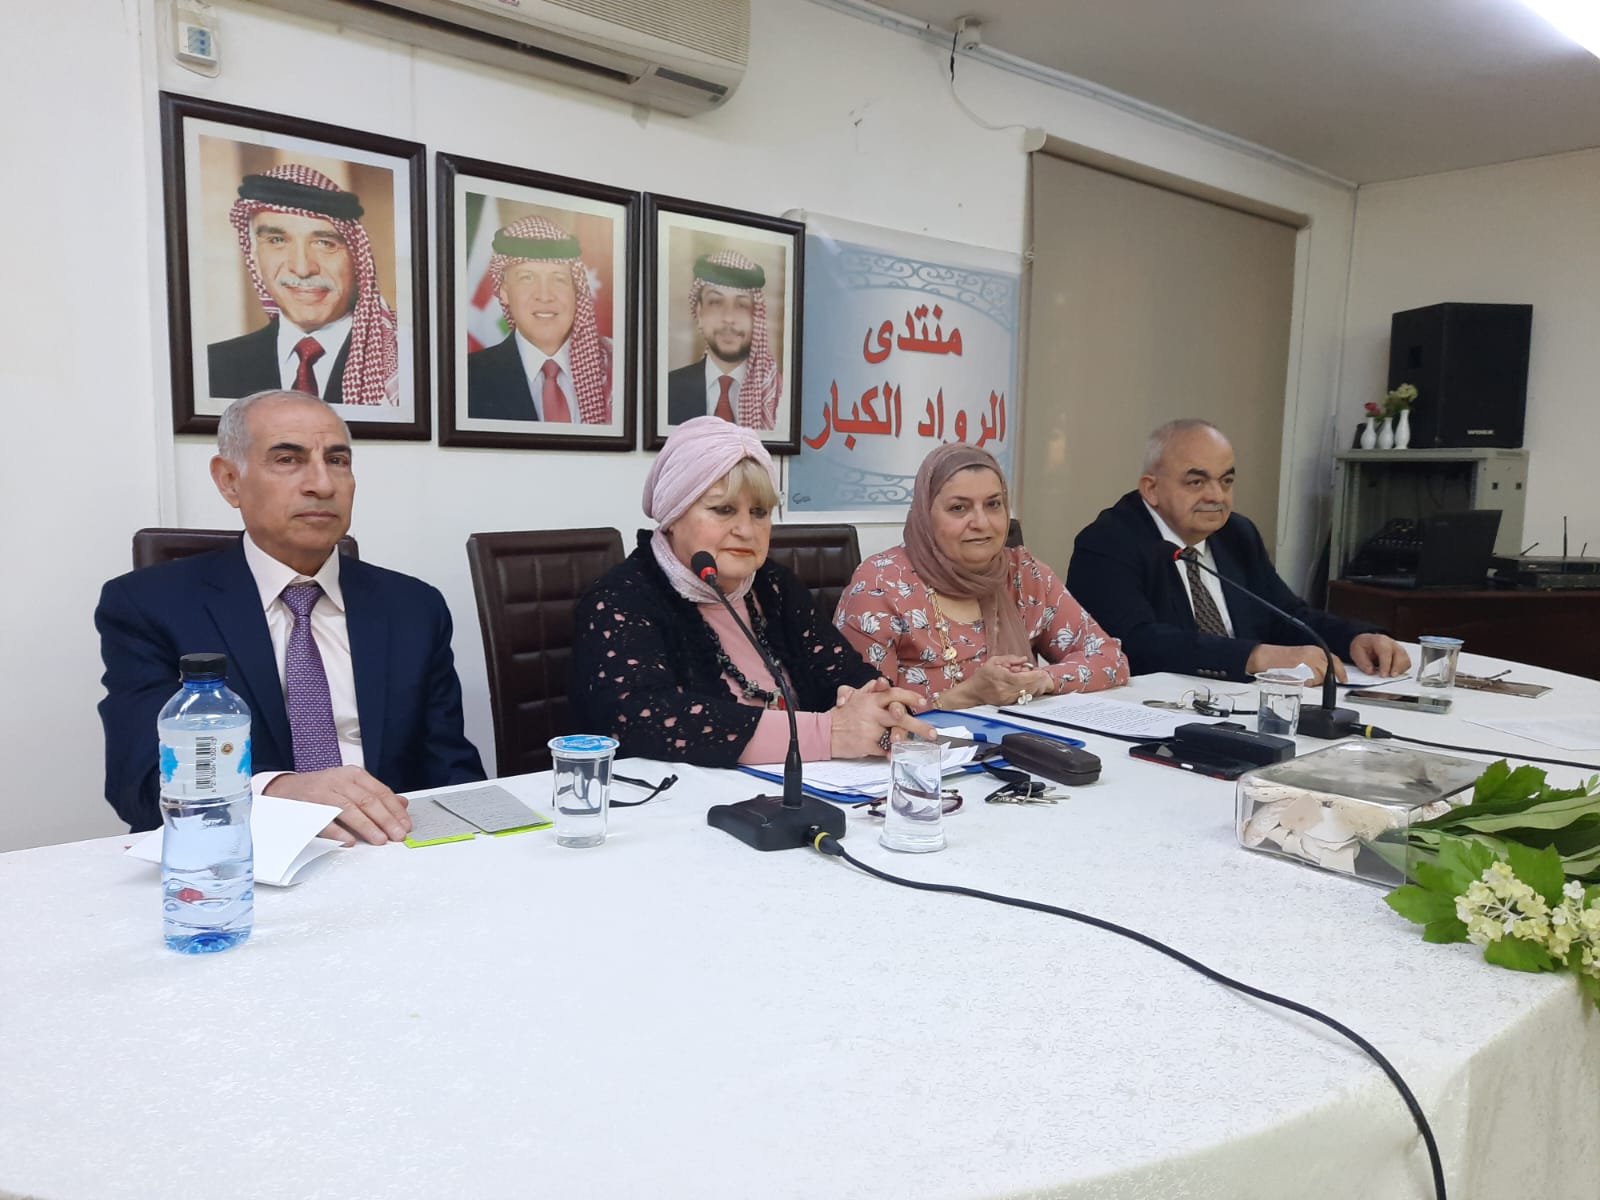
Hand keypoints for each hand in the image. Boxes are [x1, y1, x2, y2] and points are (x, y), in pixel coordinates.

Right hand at [263, 765, 410, 844]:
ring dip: (367, 826)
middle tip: (397, 836)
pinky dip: (338, 831)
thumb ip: (376, 795)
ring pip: (349, 809)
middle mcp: (340, 781)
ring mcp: (323, 793)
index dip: (395, 810)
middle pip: (367, 801)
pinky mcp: (308, 807)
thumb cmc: (323, 789)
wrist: (285, 789)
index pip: (380, 792)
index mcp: (354, 775)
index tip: (405, 825)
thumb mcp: (351, 787)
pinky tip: (350, 841)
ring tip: (379, 840)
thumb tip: (402, 805)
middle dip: (386, 820)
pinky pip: (325, 820)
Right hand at [830, 678, 937, 757]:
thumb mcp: (853, 696)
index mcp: (871, 700)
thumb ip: (869, 690)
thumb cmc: (842, 715)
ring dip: (908, 740)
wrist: (825, 733)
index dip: (910, 698)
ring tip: (918, 745)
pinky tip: (898, 754)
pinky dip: (892, 752)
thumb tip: (881, 682)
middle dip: (919, 726)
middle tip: (933, 733)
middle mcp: (872, 713)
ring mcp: (870, 730)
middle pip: (900, 717)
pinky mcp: (867, 745)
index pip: (894, 694)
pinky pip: (885, 749)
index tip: (924, 703)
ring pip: (895, 735)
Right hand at [942, 658, 1054, 707]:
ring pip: (1028, 693)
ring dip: (1035, 685)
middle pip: (1028, 687)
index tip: (1042, 671)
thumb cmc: (982, 677)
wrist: (973, 693)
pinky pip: (1023, 697)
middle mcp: (1006, 691)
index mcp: (1002, 679)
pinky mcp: (1009, 703)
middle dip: (1038, 680)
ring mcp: (1008, 699)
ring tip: (1037, 678)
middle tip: (1043, 674)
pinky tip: (1030, 685)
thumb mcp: (993, 661)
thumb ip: (1010, 659)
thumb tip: (1024, 659)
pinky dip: (1029, 690)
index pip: (1023, 678)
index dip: (1035, 675)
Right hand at [1245, 643, 1346, 684]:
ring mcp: (1308, 665)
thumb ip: (1316, 663)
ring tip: (1300, 678)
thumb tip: (1326, 675)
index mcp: (1315, 650)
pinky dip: (1305, 685)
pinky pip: (1310, 684)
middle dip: (1322, 679)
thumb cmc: (1279, 659)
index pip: (1334, 661)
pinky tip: (1296, 681)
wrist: (1264, 658)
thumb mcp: (1302, 656)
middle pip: (1328, 673)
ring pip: (1319, 680)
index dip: (1340, 671)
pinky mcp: (1302, 673)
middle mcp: (1314, 656)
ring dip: (1313, 683)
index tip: (1343, 678)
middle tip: (1309, 678)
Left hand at [1349, 633, 1410, 676]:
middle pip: (1400, 655)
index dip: (1386, 665)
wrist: (1367, 642)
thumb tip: (1371, 671)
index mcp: (1380, 641)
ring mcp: (1399, 649)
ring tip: (1391, 677)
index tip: (1383, 675)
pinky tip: (1394, 674)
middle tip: (1390, 677)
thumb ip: (1363, 662)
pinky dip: (1402, 670)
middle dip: (1397, 668)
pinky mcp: (1402, 655)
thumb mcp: (1356, 652)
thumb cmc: (1363, 646)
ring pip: (1405, 660)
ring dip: (1400, 670)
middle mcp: (1392, 644)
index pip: (1386, 652)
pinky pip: (1407, 664)